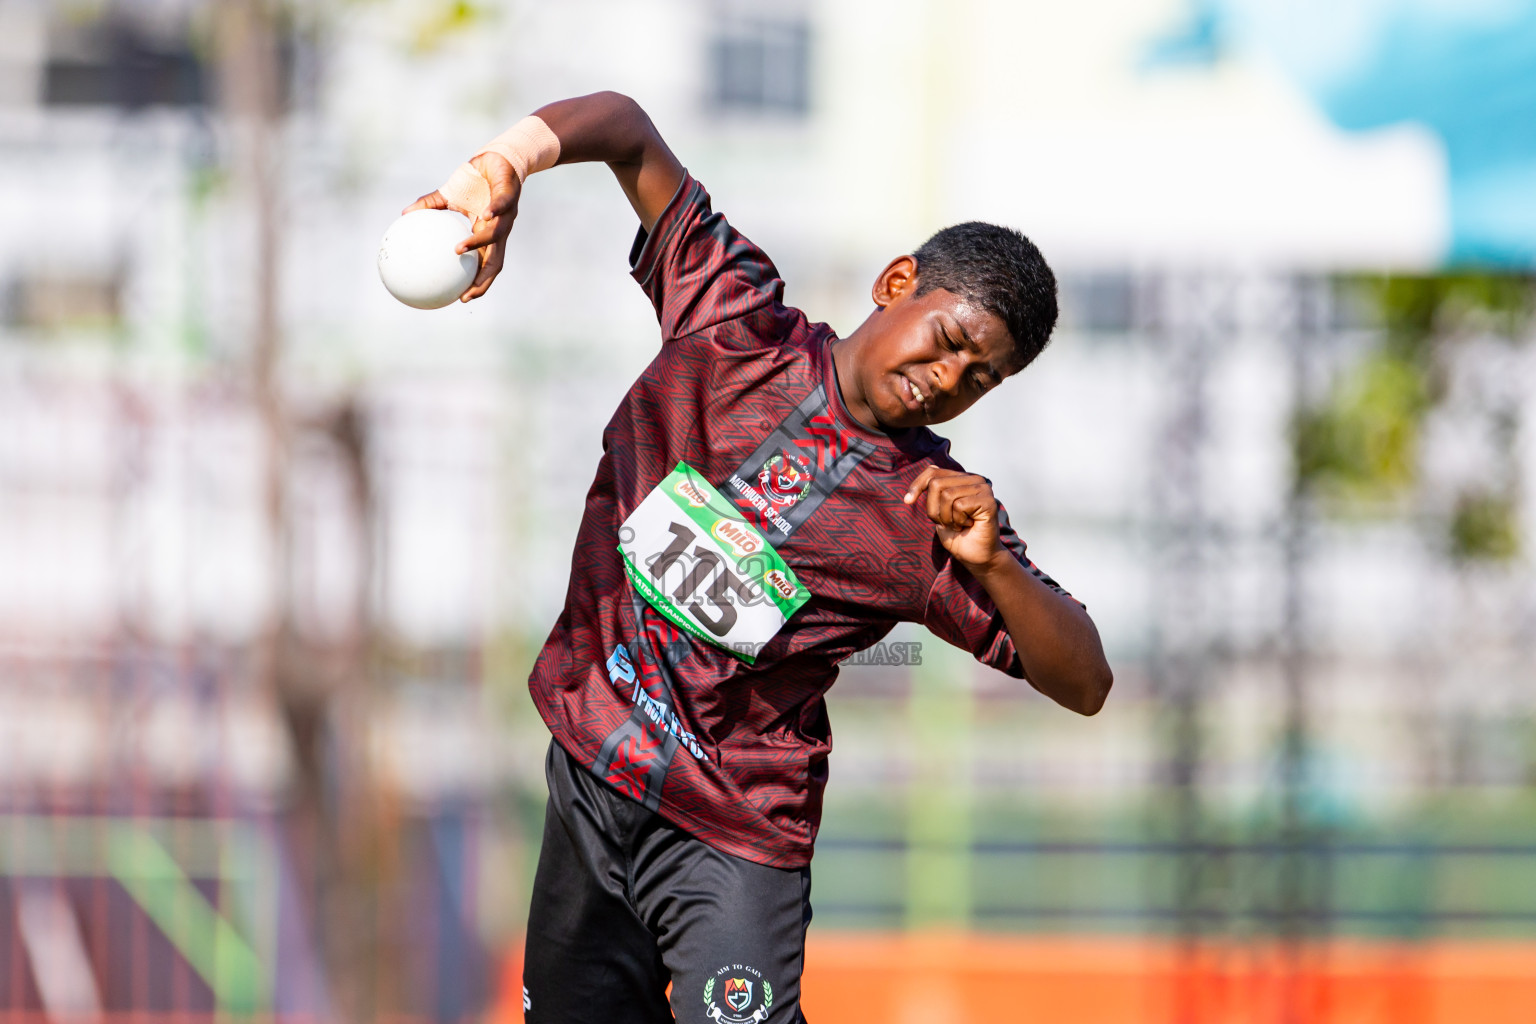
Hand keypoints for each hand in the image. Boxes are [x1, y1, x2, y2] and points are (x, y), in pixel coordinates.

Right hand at [401, 151, 520, 301]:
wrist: (497, 158)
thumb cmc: (475, 180)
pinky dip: (495, 211)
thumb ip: (430, 206)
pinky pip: (501, 205)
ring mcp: (506, 215)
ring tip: (459, 250)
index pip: (484, 265)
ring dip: (478, 243)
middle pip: (495, 263)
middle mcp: (498, 229)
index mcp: (485, 233)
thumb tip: (404, 214)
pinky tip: (485, 215)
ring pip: (495, 235)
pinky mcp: (509, 195)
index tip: (461, 298)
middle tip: (467, 293)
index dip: (476, 283)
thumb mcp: (448, 193)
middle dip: (483, 280)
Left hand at [903, 467, 1005, 572]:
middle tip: (946, 523)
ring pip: (947, 495)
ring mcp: (983, 488)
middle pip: (936, 484)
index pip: (932, 471)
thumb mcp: (938, 513)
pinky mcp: (988, 501)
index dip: (917, 485)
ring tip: (958, 525)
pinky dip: (957, 520)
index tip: (907, 501)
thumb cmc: (958, 536)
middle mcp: (974, 479)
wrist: (977, 557)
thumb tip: (919, 481)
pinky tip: (968, 525)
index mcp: (961, 479)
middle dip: (934, 509)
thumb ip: (933, 494)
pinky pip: (959, 505)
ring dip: (947, 517)